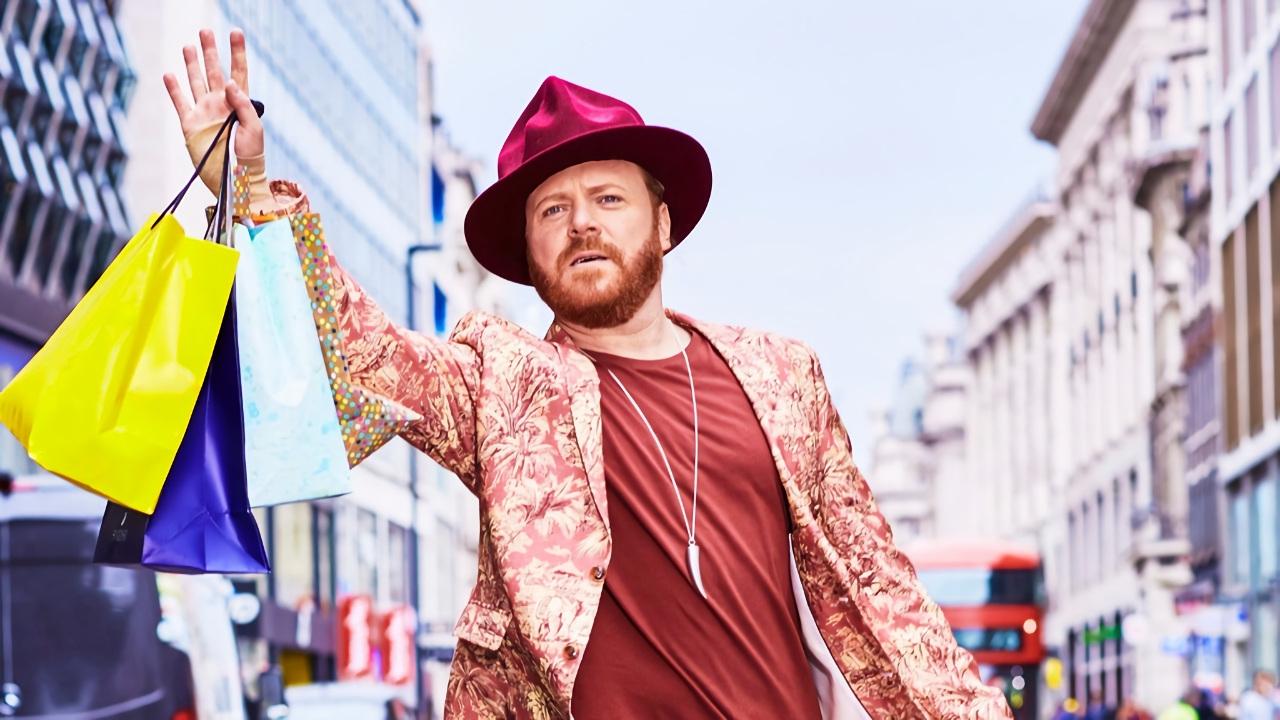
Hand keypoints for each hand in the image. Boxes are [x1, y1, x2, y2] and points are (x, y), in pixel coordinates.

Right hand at [163, 29, 262, 193]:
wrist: (235, 177)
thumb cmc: (250, 154)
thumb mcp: (253, 128)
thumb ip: (243, 105)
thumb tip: (230, 83)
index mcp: (239, 102)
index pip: (238, 71)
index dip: (236, 52)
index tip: (235, 32)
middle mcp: (220, 103)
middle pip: (214, 71)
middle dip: (210, 51)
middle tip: (204, 31)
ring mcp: (204, 112)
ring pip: (196, 81)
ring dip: (191, 64)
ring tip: (188, 46)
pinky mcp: (190, 123)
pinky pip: (180, 102)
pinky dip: (173, 88)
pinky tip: (169, 74)